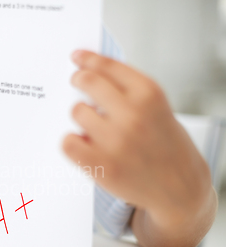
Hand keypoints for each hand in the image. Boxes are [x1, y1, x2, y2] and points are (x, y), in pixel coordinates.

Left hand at [63, 50, 214, 246]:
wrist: (179, 188)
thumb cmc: (165, 145)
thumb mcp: (157, 108)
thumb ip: (128, 89)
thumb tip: (91, 70)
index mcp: (149, 95)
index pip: (108, 66)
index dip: (88, 59)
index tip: (77, 57)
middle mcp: (132, 115)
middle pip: (87, 82)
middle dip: (78, 79)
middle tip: (76, 82)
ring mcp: (116, 141)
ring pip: (76, 111)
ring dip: (81, 116)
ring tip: (94, 127)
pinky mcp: (101, 165)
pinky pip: (68, 142)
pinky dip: (71, 141)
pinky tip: (84, 144)